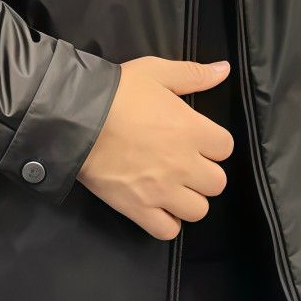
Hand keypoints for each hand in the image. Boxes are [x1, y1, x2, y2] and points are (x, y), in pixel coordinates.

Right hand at [77, 55, 235, 240]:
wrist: (75, 117)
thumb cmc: (117, 91)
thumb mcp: (156, 71)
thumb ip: (193, 74)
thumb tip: (224, 70)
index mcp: (192, 130)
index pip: (226, 148)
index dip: (213, 143)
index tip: (197, 139)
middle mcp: (183, 164)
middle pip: (217, 183)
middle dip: (204, 174)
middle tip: (184, 164)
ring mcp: (162, 190)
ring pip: (198, 210)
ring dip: (189, 199)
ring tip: (172, 187)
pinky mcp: (138, 208)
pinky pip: (168, 230)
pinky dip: (166, 222)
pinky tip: (158, 207)